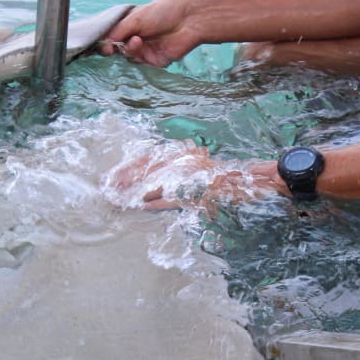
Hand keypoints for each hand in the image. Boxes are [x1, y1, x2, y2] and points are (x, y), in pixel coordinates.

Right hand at [97, 0, 200, 66]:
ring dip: (129, 49)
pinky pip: (142, 63)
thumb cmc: (164, 13)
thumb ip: (120, 30)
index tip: (101, 44)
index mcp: (133, 25)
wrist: (189, 20)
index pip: (114, 37)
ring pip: (129, 57)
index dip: (106, 42)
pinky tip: (141, 44)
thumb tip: (105, 41)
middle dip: (113, 49)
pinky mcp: (156, 61)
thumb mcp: (137, 17)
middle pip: (119, 49)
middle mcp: (139, 38)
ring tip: (136, 40)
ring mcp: (147, 50)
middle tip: (109, 49)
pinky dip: (138, 55)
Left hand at [104, 141, 277, 210]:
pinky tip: (142, 206)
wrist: (252, 179)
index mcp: (184, 153)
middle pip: (149, 167)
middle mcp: (187, 160)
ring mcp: (193, 175)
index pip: (150, 157)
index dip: (129, 167)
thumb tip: (148, 187)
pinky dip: (157, 201)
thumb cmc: (224, 179)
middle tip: (108, 189)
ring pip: (158, 182)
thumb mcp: (197, 170)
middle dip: (126, 179)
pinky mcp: (200, 190)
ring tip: (120, 199)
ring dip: (137, 192)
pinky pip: (173, 196)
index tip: (111, 176)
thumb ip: (177, 174)